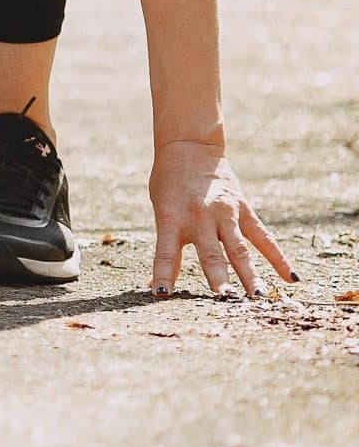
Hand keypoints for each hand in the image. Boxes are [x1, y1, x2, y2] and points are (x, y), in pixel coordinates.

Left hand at [149, 138, 294, 297]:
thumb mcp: (162, 212)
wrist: (190, 147)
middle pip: (210, 252)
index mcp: (172, 218)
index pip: (165, 252)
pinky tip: (291, 279)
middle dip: (218, 277)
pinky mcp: (244, 210)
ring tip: (258, 296)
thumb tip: (156, 286)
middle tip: (224, 298)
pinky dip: (278, 258)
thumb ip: (168, 248)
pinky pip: (264, 238)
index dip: (163, 273)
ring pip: (239, 248)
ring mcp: (225, 213)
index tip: (161, 293)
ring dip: (250, 274)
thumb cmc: (169, 184)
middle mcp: (199, 217)